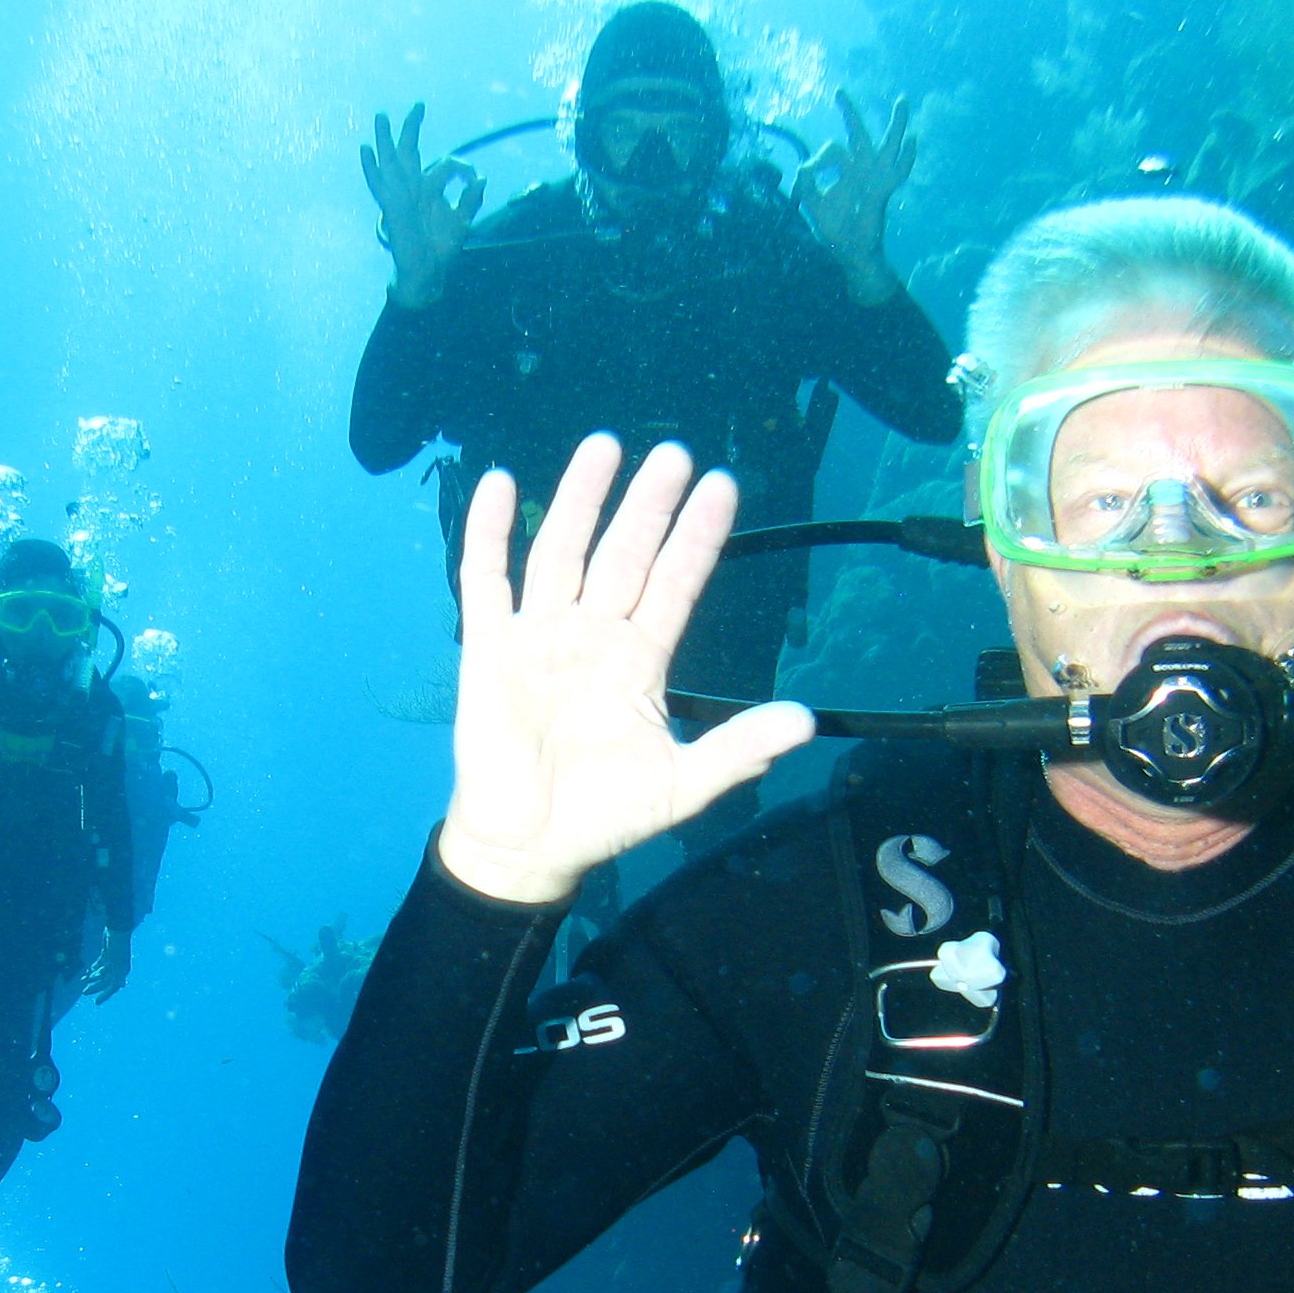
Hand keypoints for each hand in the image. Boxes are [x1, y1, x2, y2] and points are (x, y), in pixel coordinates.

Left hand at [86, 929, 132, 1002]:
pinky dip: (93, 969)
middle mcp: (117, 968)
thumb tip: (121, 986)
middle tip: (84, 992)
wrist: (117, 929)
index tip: (96, 1003)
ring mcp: (112, 961)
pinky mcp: (107, 954)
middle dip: (95, 987)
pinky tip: (87, 972)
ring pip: (101, 973)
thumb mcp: (117, 962)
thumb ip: (118, 973)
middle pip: (105, 981)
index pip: (112, 987)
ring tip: (83, 981)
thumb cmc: (118, 947)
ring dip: (92, 978)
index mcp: (121, 971)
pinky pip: (99, 965)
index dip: (104, 995)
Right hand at [360, 104, 480, 308]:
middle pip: (410, 152)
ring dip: (386, 139)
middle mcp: (414, 189)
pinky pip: (379, 185)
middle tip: (418, 105)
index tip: (475, 178)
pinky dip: (371, 167)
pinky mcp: (393, 208)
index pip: (446, 165)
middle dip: (413, 128)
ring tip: (381, 115)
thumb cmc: (442, 248)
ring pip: (391, 162)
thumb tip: (482, 179)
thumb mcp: (463, 221)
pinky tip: (365, 149)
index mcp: (430, 190)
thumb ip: (471, 200)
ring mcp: (401, 197)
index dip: (464, 168)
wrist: (428, 273)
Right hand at [436, 436, 817, 905]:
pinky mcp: (489, 649)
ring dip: (581, 499)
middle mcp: (593, 635)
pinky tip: (500, 483)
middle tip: (674, 452)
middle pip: (624, 553)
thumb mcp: (683, 783)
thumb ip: (740, 748)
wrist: (530, 847)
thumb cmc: (604, 816)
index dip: (698, 536)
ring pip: (563, 551)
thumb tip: (806, 721)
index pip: (675, 582)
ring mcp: (540, 637)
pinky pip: (487, 582)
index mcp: (640, 660)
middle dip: (648, 504)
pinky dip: (489, 533)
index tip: (723, 486)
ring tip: (605, 446)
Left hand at [790, 88, 916, 297]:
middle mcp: (861, 169)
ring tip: (901, 101)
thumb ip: (806, 185)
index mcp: (843, 170)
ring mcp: (875, 178)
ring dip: (895, 124)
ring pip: (887, 146)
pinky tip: (914, 140)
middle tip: (839, 92)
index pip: (832, 150)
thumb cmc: (835, 229)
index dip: (819, 160)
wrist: (852, 252)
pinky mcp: (883, 192)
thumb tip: (804, 167)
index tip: (810, 173)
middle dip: (849, 113)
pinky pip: (898, 172)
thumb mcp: (813, 205)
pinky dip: (908, 157)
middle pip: (857, 135)